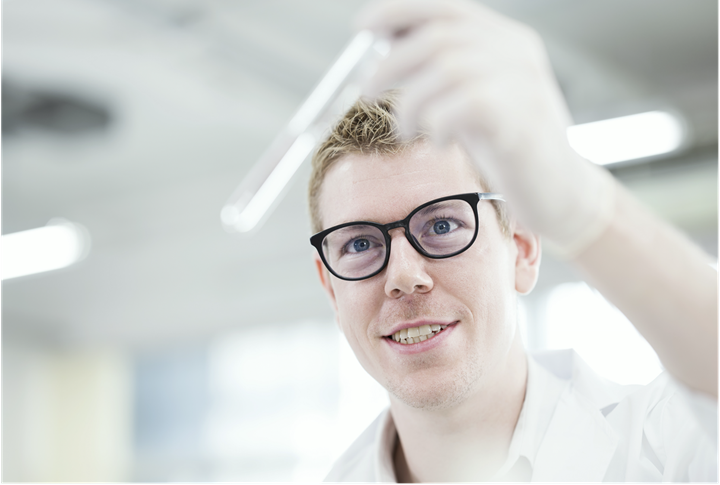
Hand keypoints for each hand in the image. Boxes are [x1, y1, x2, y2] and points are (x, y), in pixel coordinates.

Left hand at [357, 0, 613, 252]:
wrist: (561, 192)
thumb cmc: (510, 146)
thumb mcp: (474, 97)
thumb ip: (443, 70)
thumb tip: (388, 44)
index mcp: (506, 40)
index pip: (447, 9)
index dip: (400, 12)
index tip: (363, 27)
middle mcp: (517, 53)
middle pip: (439, 37)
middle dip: (391, 64)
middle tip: (369, 91)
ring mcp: (524, 84)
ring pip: (447, 70)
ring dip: (411, 102)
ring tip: (406, 128)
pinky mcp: (523, 120)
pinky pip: (465, 106)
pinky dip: (437, 123)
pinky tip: (439, 142)